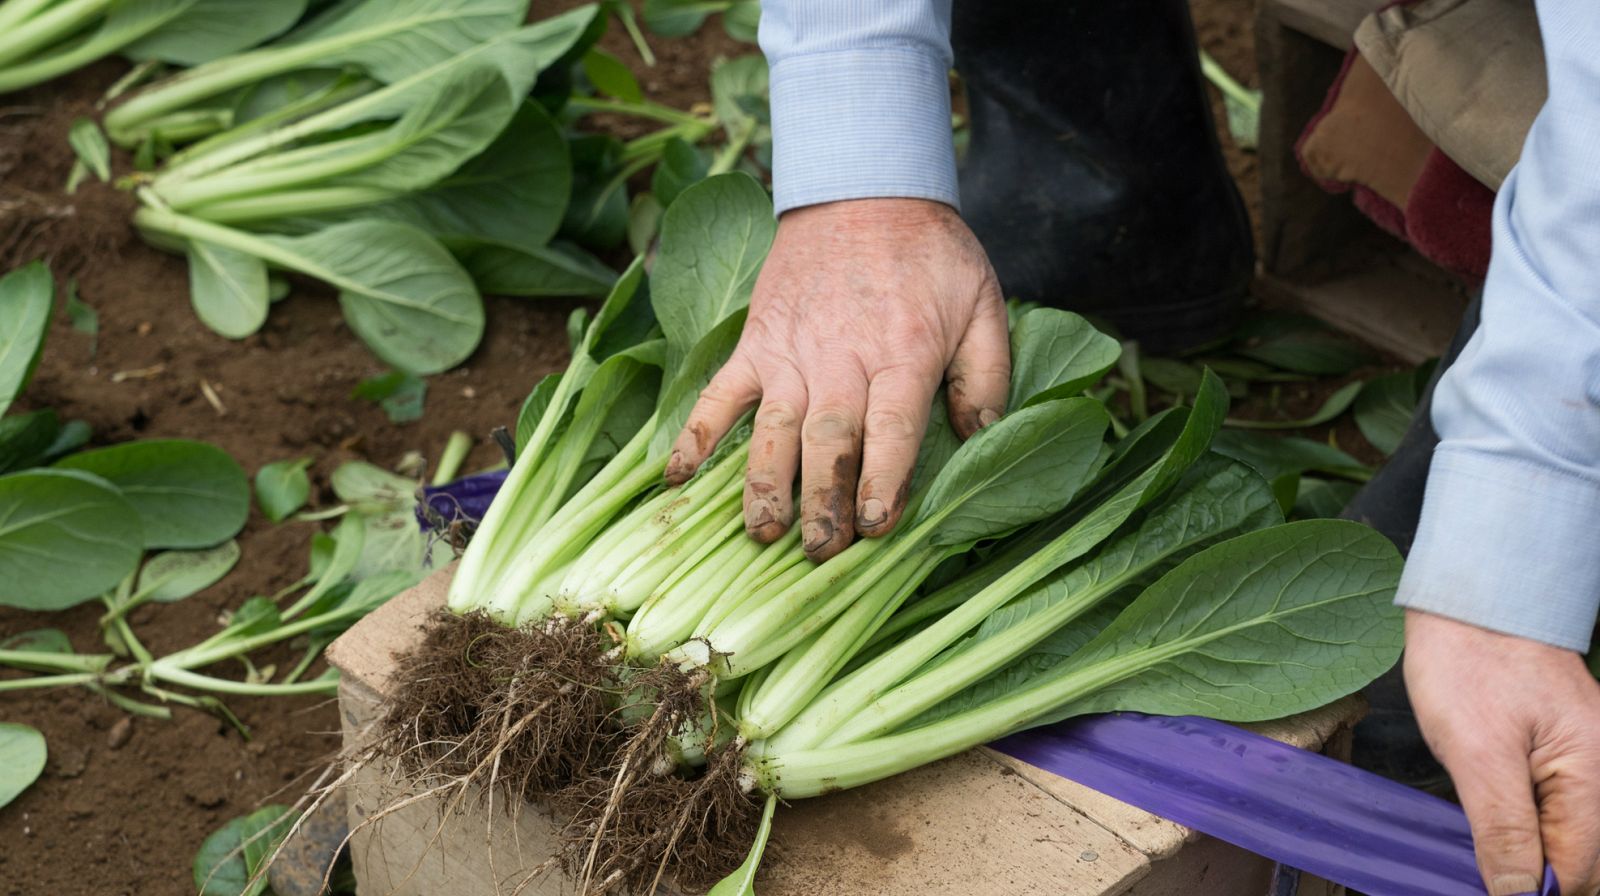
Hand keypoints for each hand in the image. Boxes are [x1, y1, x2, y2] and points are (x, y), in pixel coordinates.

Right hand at [664, 198, 1009, 561]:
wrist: (862, 185)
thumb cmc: (930, 252)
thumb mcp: (983, 302)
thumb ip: (986, 374)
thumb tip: (979, 437)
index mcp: (904, 351)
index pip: (892, 429)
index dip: (884, 480)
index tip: (876, 527)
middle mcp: (843, 357)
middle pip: (830, 440)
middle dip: (824, 500)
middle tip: (820, 550)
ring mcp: (791, 351)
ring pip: (775, 428)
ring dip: (765, 484)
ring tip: (763, 533)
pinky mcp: (755, 342)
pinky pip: (719, 394)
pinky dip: (696, 434)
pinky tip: (676, 477)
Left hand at [1404, 610, 1599, 894]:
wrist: (1471, 600)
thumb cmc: (1471, 662)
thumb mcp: (1476, 751)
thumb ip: (1504, 828)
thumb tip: (1517, 894)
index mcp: (1593, 779)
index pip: (1577, 872)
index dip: (1529, 893)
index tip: (1488, 889)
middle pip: (1580, 862)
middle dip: (1532, 877)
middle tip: (1480, 873)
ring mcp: (1585, 765)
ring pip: (1566, 840)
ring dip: (1527, 856)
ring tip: (1482, 855)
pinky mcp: (1562, 755)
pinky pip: (1553, 811)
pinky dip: (1524, 829)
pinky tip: (1492, 827)